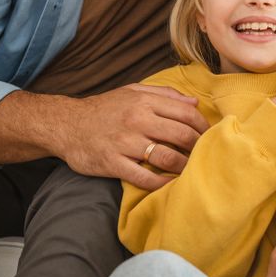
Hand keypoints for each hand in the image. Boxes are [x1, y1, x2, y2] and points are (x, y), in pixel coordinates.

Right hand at [57, 84, 208, 190]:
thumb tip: (194, 103)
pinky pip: (144, 177)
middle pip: (181, 136)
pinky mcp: (113, 163)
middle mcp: (137, 120)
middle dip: (198, 147)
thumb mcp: (133, 92)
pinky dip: (161, 183)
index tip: (208, 136)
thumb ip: (164, 94)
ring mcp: (125, 143)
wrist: (67, 124)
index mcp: (144, 102)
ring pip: (167, 158)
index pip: (186, 114)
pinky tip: (169, 184)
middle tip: (204, 155)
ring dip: (184, 167)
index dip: (202, 127)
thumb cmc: (104, 108)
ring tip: (191, 170)